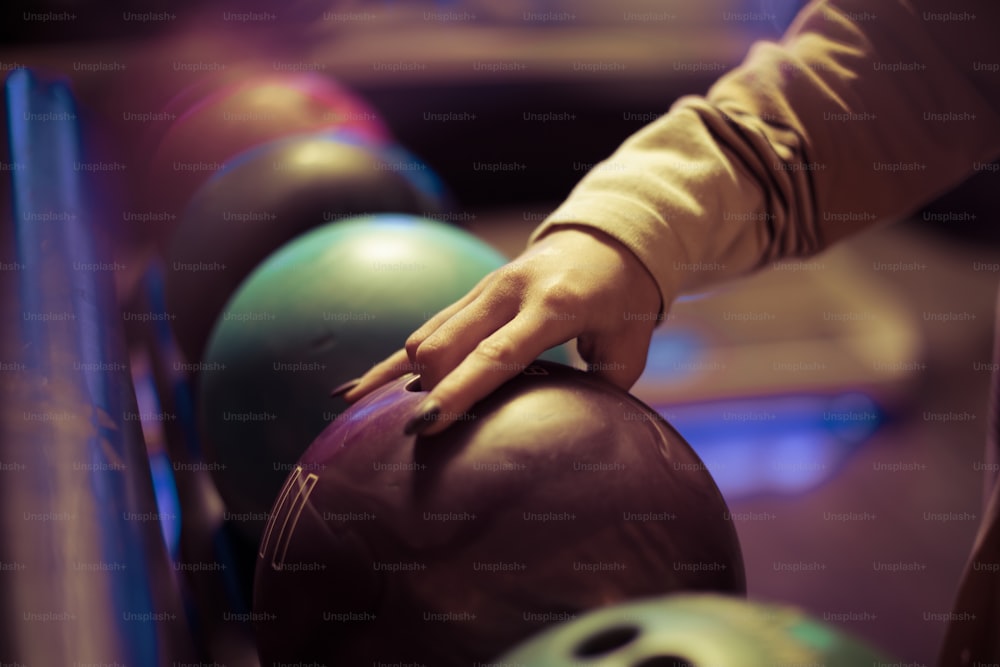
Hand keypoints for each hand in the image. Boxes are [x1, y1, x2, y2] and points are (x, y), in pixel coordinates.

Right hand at [342, 225, 664, 434]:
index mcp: (552, 307)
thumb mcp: (629, 347)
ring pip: (423, 336)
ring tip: (366, 423)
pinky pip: (424, 330)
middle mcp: (508, 293)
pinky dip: (391, 364)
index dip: (458, 392)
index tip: (424, 426)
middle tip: (415, 438)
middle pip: (443, 345)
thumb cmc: (623, 301)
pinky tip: (355, 392)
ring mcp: (484, 290)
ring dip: (397, 380)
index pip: (495, 355)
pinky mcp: (470, 295)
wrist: (607, 237)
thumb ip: (603, 391)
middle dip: (424, 393)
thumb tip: (577, 439)